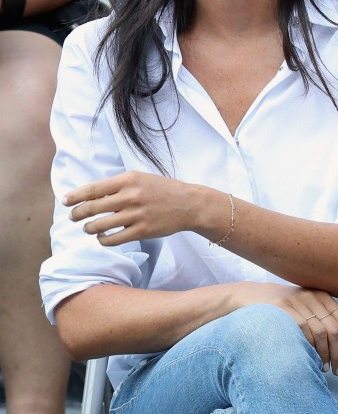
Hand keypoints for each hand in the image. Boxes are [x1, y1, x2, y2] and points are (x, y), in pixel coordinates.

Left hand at [64, 170, 210, 245]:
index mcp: (128, 180)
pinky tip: (103, 237)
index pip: (92, 189)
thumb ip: (116, 185)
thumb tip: (89, 195)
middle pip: (91, 208)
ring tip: (89, 228)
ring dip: (89, 228)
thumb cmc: (162, 190)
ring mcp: (136, 214)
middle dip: (77, 214)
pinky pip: (113, 239)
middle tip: (74, 217)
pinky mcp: (142, 231)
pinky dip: (103, 240)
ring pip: (99, 226)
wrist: (189, 204)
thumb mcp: (140, 179)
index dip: (74, 197)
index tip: (65, 202)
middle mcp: (131, 196)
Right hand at [230, 282, 337, 374]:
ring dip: (326, 355)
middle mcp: (313, 297)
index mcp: (323, 296)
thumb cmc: (283, 307)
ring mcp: (298, 302)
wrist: (251, 295)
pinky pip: (303, 330)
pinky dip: (310, 348)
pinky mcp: (283, 308)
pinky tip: (311, 360)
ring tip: (325, 369)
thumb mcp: (306, 306)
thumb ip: (324, 318)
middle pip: (336, 329)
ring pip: (321, 333)